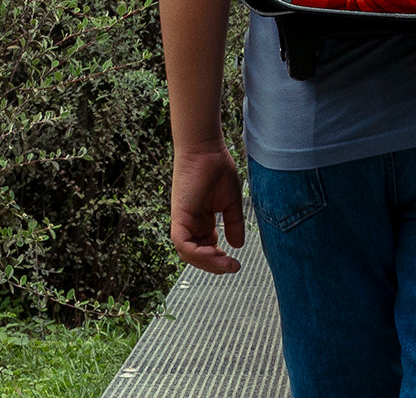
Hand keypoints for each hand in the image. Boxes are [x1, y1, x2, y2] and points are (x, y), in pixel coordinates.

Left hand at [170, 143, 245, 275]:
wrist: (206, 148)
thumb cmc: (217, 168)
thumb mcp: (231, 201)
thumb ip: (233, 223)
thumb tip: (237, 246)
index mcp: (202, 221)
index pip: (206, 249)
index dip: (218, 260)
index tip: (235, 263)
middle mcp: (191, 224)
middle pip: (196, 256)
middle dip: (214, 265)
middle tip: (231, 267)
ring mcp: (182, 221)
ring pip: (187, 254)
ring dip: (206, 262)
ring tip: (225, 262)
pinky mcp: (178, 216)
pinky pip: (181, 243)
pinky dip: (195, 252)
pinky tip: (214, 252)